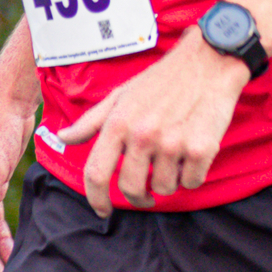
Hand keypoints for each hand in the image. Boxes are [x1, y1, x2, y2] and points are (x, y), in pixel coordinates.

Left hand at [51, 28, 249, 215]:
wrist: (210, 61)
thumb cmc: (163, 79)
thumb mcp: (121, 95)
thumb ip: (91, 121)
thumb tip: (62, 137)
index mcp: (119, 123)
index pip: (96, 174)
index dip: (96, 199)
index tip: (103, 210)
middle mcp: (142, 135)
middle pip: (130, 188)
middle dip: (137, 197)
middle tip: (145, 193)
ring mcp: (172, 143)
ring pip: (163, 188)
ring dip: (168, 181)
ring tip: (173, 159)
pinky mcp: (201, 149)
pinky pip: (191, 182)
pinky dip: (191, 175)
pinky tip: (192, 155)